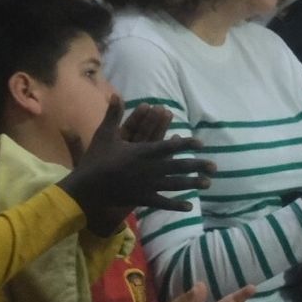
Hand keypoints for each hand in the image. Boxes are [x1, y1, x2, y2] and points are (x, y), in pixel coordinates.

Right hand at [58, 98, 214, 233]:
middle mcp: (150, 168)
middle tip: (215, 167)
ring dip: (193, 184)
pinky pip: (163, 202)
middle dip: (198, 166)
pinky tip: (189, 207)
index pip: (170, 146)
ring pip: (175, 184)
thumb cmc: (95, 160)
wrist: (86, 188)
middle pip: (179, 166)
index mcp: (143, 152)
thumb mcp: (103, 135)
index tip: (201, 143)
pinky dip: (176, 205)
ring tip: (208, 184)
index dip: (186, 144)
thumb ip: (113, 115)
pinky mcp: (143, 198)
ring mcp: (148, 185)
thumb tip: (116, 95)